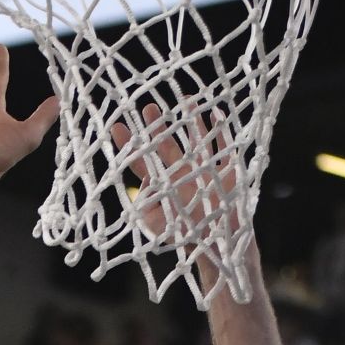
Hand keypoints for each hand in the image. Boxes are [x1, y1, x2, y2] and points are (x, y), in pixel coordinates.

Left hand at [110, 102, 242, 244]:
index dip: (130, 145)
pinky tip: (216, 112)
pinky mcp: (227, 173)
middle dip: (158, 126)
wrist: (218, 245)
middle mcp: (183, 174)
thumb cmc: (185, 237)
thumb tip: (144, 179)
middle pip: (167, 145)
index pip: (142, 162)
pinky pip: (224, 147)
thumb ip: (144, 203)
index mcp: (164, 186)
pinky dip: (221, 131)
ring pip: (197, 140)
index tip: (117, 126)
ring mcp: (205, 171)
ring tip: (187, 99)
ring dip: (192, 120)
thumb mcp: (156, 224)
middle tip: (148, 107)